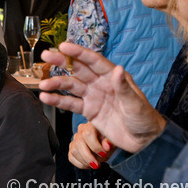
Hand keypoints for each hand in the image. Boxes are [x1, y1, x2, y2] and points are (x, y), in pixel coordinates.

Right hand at [38, 42, 166, 152]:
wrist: (144, 140)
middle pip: (78, 69)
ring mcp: (93, 97)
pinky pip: (70, 104)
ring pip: (71, 86)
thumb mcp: (135, 103)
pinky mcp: (88, 111)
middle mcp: (101, 83)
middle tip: (45, 56)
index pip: (93, 61)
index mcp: (113, 77)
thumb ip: (124, 87)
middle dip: (61, 62)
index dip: (78, 53)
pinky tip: (45, 98)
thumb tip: (117, 69)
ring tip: (42, 84)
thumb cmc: (144, 118)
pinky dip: (57, 101)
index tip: (63, 46)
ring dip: (56, 84)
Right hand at [68, 123, 115, 168]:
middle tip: (97, 165)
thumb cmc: (109, 141)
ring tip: (94, 165)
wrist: (105, 144)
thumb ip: (110, 142)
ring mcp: (75, 138)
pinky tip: (88, 165)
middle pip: (79, 143)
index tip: (103, 154)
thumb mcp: (113, 141)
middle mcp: (81, 129)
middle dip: (88, 157)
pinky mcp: (72, 147)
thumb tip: (106, 146)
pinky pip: (71, 157)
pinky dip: (79, 164)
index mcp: (92, 125)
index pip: (88, 134)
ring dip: (84, 161)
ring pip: (74, 151)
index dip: (95, 146)